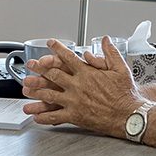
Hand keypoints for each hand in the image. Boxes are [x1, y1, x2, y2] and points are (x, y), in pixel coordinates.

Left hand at [22, 37, 143, 136]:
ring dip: (36, 90)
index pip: (68, 57)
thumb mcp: (121, 69)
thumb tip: (105, 39)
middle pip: (53, 74)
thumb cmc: (126, 94)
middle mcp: (78, 86)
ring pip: (50, 94)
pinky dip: (44, 116)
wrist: (130, 116)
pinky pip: (56, 116)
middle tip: (30, 65)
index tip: (50, 43)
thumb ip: (110, 53)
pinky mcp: (75, 116)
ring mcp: (74, 101)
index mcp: (87, 73)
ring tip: (25, 89)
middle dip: (39, 69)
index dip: (57, 49)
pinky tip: (36, 115)